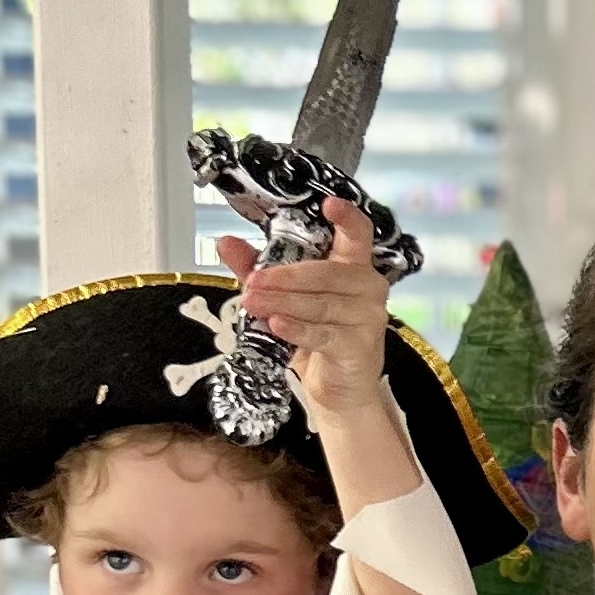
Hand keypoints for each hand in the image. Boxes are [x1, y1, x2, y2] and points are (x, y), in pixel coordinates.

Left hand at [220, 196, 392, 425]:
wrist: (338, 389)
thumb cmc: (318, 338)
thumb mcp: (286, 298)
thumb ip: (260, 269)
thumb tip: (226, 243)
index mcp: (352, 266)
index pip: (358, 232)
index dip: (346, 216)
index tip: (329, 204)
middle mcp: (367, 287)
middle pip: (326, 272)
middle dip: (284, 277)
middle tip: (252, 281)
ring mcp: (368, 318)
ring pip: (321, 303)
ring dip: (282, 303)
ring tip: (252, 303)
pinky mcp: (360, 347)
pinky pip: (323, 333)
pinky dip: (297, 329)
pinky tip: (276, 324)